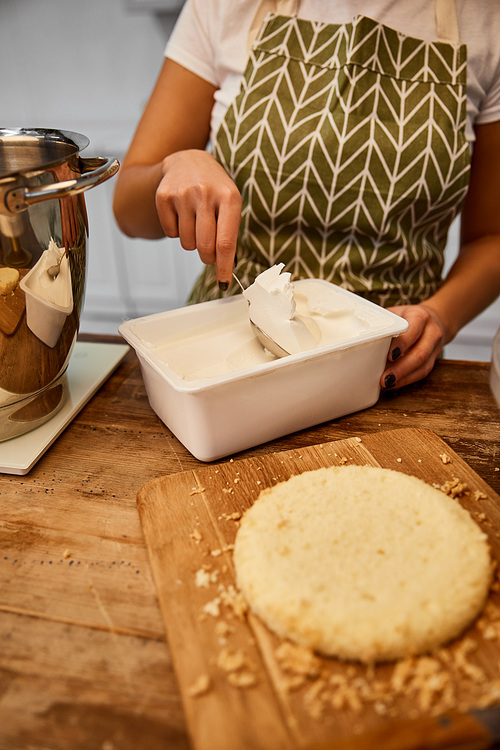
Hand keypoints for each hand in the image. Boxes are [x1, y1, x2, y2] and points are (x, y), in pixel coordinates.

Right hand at [155, 149, 241, 286]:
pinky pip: (170, 233)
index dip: (224, 267)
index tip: (224, 283)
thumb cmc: (214, 189)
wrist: (188, 161)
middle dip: (207, 257)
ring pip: (186, 243)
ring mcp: (182, 194)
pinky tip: (182, 215)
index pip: (225, 242)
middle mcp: (205, 193)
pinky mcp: (163, 196)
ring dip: (192, 242)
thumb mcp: (229, 205)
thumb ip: (229, 235)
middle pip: (204, 247)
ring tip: (195, 223)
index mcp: (229, 197)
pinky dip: (176, 231)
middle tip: (208, 251)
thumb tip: (227, 267)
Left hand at [381, 304, 446, 389]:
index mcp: (420, 316)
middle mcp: (431, 332)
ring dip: (404, 378)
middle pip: (420, 353)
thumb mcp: (396, 313)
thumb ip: (383, 323)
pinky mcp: (433, 360)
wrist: (434, 319)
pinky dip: (407, 380)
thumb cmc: (408, 317)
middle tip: (384, 378)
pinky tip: (394, 384)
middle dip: (401, 368)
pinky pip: (422, 373)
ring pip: (423, 366)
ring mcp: (435, 347)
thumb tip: (359, 336)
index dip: (402, 343)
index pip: (413, 330)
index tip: (389, 355)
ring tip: (387, 384)